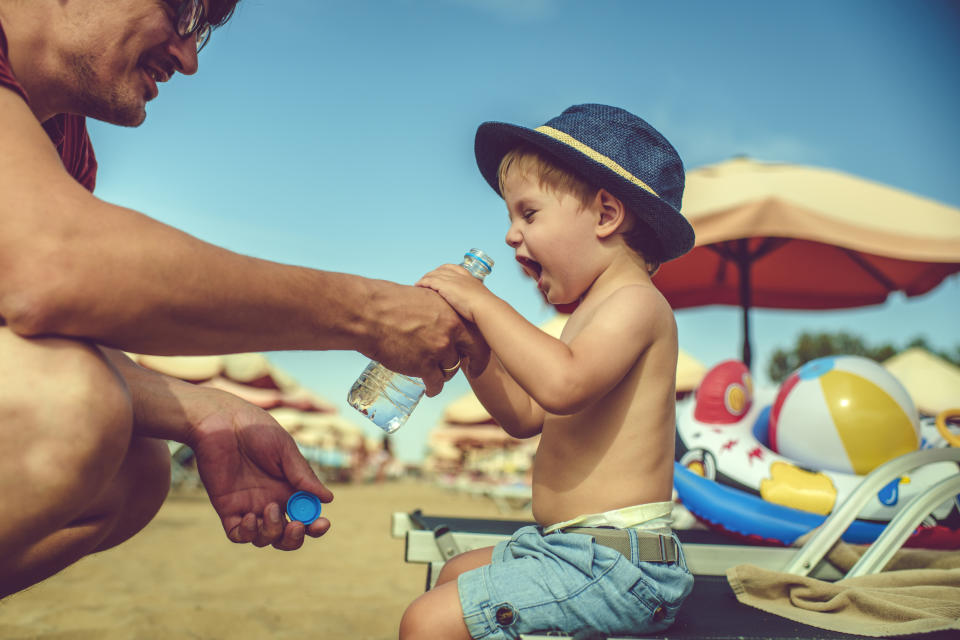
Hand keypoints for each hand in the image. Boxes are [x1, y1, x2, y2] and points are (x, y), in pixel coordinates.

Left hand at [186, 392, 333, 549]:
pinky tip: (251, 517)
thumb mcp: (285, 450)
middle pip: (286, 535)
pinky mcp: (227, 508)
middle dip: (294, 538)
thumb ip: (303, 476)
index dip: (315, 525)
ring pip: (264, 538)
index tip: (323, 523)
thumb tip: (328, 499)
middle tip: (297, 525)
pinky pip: (238, 534)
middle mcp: (271, 501)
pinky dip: (247, 533)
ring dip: (272, 532)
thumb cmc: (256, 429)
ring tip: (271, 510)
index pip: (306, 516)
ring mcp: (249, 506)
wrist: (222, 421)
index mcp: (289, 488)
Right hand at [363, 281, 486, 395]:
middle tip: (467, 370)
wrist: (367, 313)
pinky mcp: (424, 366)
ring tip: (436, 375)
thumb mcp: (422, 297)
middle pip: (470, 353)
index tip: (476, 354)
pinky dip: (433, 388)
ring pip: (451, 369)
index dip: (479, 346)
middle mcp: (451, 330)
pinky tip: (430, 390)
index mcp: (452, 310)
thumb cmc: (387, 301)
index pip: (477, 332)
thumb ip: (436, 310)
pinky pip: (436, 383)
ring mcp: (439, 349)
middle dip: (471, 364)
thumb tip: (438, 318)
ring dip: (445, 374)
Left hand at [416, 264, 489, 322]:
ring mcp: (452, 279)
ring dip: (425, 278)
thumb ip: (475, 300)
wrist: (485, 307)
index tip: (438, 274)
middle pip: (441, 270)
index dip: (444, 270)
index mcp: (469, 277)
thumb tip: (476, 308)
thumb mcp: (481, 300)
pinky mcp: (445, 285)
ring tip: (419, 283)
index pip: (453, 267)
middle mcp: (459, 275)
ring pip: (433, 274)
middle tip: (425, 280)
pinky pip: (429, 281)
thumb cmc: (486, 307)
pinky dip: (422, 282)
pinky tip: (418, 286)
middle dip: (432, 274)